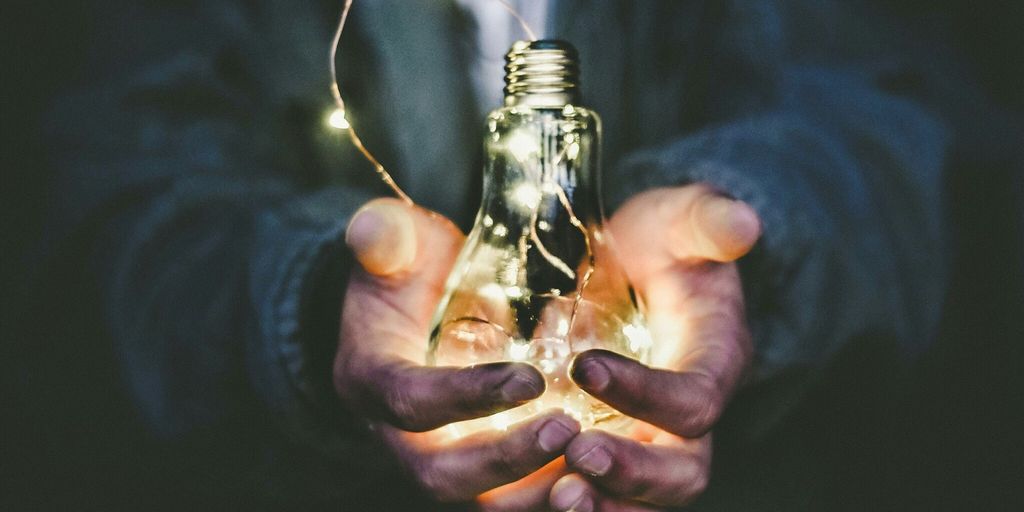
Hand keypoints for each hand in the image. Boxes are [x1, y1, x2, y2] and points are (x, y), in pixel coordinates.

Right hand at [334, 198, 579, 508]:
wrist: (415, 307)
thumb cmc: (409, 270)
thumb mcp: (396, 243)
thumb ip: (386, 236)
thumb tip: (372, 230)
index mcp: (371, 380)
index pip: (409, 401)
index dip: (466, 397)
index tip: (530, 379)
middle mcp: (398, 435)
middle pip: (442, 474)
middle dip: (505, 460)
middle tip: (568, 429)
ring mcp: (439, 458)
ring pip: (483, 499)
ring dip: (536, 488)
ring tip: (596, 459)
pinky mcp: (478, 468)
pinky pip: (514, 496)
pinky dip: (554, 491)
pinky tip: (604, 473)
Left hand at [550, 185, 760, 510]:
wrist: (639, 269)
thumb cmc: (663, 244)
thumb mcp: (682, 220)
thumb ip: (707, 221)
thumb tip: (742, 221)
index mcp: (715, 363)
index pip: (694, 400)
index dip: (646, 393)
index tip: (584, 366)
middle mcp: (689, 418)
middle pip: (682, 474)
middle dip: (633, 473)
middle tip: (577, 455)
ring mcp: (651, 441)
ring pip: (644, 502)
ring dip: (604, 507)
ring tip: (558, 500)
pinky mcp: (614, 449)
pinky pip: (603, 495)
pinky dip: (575, 501)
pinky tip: (520, 497)